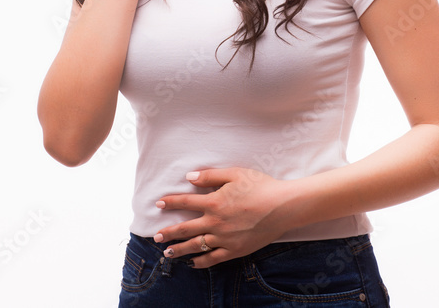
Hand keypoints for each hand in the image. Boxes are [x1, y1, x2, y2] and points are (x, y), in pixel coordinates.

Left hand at [154, 167, 289, 268]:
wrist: (282, 207)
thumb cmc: (260, 186)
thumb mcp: (234, 174)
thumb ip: (210, 176)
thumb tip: (189, 177)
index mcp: (214, 202)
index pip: (185, 202)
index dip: (170, 202)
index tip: (159, 203)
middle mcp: (215, 222)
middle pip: (185, 228)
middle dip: (168, 232)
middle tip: (156, 236)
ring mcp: (224, 238)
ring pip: (196, 246)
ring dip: (179, 249)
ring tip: (167, 253)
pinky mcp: (235, 249)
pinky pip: (213, 258)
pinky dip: (201, 262)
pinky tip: (193, 263)